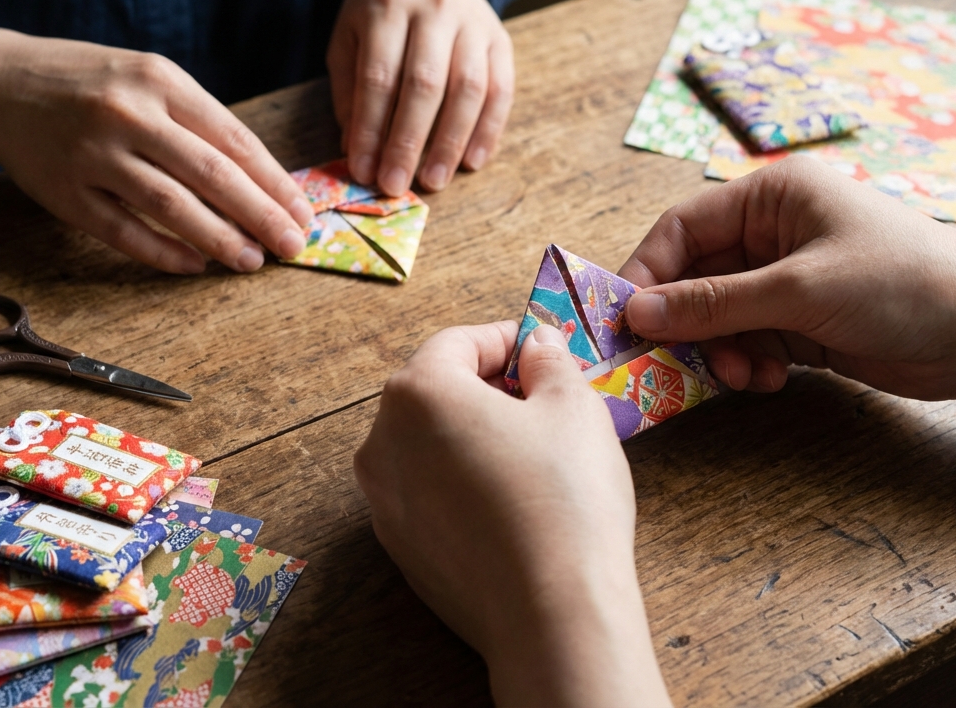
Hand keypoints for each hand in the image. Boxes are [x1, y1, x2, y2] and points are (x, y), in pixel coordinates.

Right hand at [0, 24, 313, 273]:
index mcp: (159, 81)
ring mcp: (93, 155)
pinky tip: (194, 266)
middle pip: (210, 174)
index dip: (273, 182)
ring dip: (218, 239)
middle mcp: (128, 114)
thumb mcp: (146, 78)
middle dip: (260, 215)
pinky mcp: (65, 193)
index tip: (302, 212)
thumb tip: (262, 182)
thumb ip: (196, 120)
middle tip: (291, 246)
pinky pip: (124, 232)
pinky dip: (164, 253)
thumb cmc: (90, 84)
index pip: (232, 138)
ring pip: (171, 206)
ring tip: (251, 261)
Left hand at [328, 0, 513, 195]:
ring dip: (451, 142)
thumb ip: (349, 91)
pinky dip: (488, 131)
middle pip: (425, 85)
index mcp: (387, 6)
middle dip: (408, 142)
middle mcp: (435, 9)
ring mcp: (473, 22)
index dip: (371, 129)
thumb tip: (356, 150)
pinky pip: (501, 90)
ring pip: (468, 89)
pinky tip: (472, 161)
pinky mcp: (501, 39)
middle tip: (397, 184)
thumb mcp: (349, 37)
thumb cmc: (381, 11)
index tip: (363, 170)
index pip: (379, 77)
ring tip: (433, 180)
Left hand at [355, 321, 671, 706]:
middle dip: (485, 387)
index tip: (540, 349)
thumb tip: (536, 346)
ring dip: (471, 436)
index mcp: (417, 394)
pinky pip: (429, 494)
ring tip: (531, 452)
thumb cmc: (564, 499)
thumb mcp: (573, 408)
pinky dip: (461, 484)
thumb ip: (549, 363)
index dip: (504, 339)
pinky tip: (511, 502)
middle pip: (434, 393)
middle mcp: (381, 444)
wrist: (550, 615)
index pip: (457, 343)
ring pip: (427, 446)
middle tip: (541, 399)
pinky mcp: (399, 549)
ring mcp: (383, 502)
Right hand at [618, 156, 955, 456]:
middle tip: (670, 362)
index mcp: (772, 196)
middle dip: (686, 322)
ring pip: (717, 316)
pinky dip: (745, 363)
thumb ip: (713, 303)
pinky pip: (746, 341)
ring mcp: (786, 279)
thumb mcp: (797, 291)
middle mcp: (773, 232)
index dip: (647, 272)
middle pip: (694, 277)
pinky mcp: (800, 321)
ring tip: (740, 375)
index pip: (682, 227)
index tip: (625, 319)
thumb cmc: (899, 283)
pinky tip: (768, 379)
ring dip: (718, 350)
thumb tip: (637, 312)